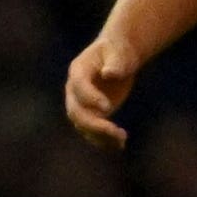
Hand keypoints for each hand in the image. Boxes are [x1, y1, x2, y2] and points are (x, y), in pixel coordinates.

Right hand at [65, 32, 139, 147]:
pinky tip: (120, 145)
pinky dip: (104, 140)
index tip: (107, 107)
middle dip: (94, 124)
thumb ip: (116, 63)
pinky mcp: (92, 113)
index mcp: (78, 71)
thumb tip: (110, 73)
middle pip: (76, 111)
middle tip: (115, 131)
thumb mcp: (120, 52)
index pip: (79, 87)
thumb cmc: (118, 51)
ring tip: (121, 139)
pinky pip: (93, 130)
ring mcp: (82, 103)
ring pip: (83, 125)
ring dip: (100, 136)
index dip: (90, 98)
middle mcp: (74, 90)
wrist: (117, 57)